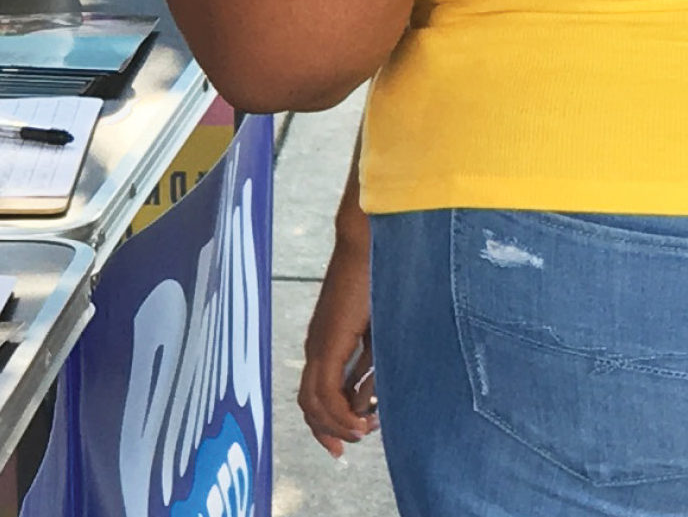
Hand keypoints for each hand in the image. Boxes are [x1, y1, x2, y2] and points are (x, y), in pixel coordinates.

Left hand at [299, 219, 377, 455]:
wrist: (369, 246)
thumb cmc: (378, 285)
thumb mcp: (377, 337)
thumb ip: (369, 368)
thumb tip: (367, 401)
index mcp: (325, 346)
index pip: (314, 396)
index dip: (327, 424)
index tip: (351, 440)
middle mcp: (315, 348)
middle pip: (309, 406)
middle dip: (331, 431)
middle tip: (356, 441)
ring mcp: (319, 344)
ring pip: (314, 402)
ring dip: (338, 424)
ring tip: (364, 429)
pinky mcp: (329, 341)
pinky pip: (325, 388)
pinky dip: (340, 411)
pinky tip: (363, 419)